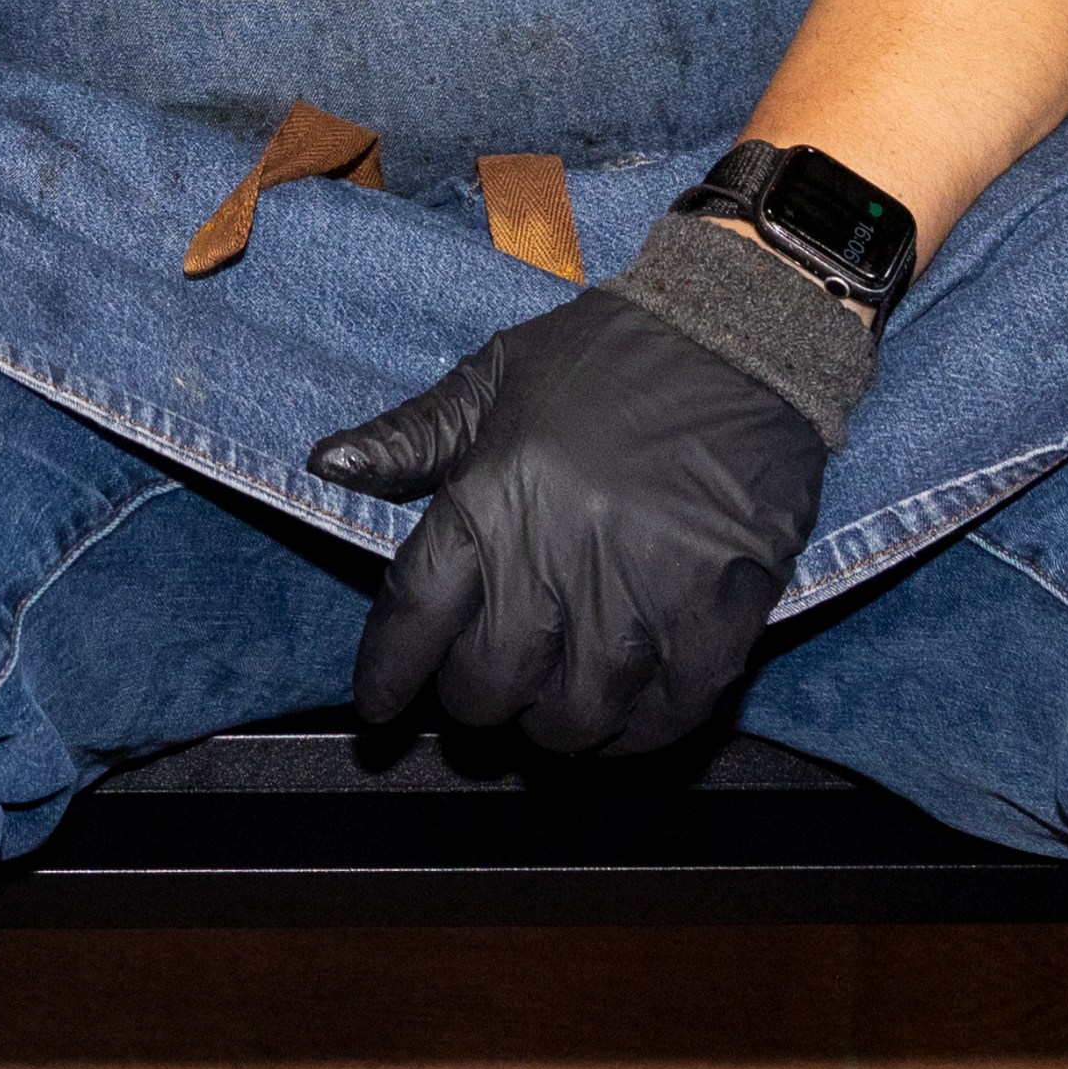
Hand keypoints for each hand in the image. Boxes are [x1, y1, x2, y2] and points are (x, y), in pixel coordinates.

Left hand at [310, 287, 828, 758]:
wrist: (739, 336)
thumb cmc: (606, 356)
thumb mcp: (494, 376)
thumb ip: (411, 435)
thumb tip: (328, 465)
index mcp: (492, 493)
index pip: (414, 613)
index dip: (388, 672)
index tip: (378, 707)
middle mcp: (557, 552)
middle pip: (490, 681)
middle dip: (473, 701)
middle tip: (481, 691)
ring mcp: (641, 591)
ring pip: (576, 715)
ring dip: (554, 727)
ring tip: (549, 706)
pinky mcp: (718, 615)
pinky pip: (666, 715)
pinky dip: (637, 732)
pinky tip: (624, 714)